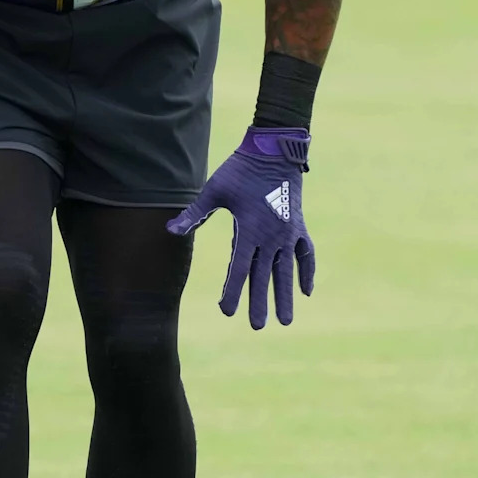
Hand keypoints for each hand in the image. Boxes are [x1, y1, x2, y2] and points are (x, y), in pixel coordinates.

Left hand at [166, 129, 314, 328]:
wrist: (274, 150)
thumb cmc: (240, 170)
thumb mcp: (214, 190)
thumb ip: (194, 214)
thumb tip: (170, 230)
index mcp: (249, 228)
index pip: (240, 268)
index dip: (233, 290)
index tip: (226, 311)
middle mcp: (271, 235)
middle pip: (265, 275)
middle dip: (260, 302)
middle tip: (257, 326)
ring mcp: (288, 232)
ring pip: (287, 270)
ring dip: (286, 296)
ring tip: (286, 321)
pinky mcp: (298, 225)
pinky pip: (306, 253)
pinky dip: (307, 271)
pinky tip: (307, 291)